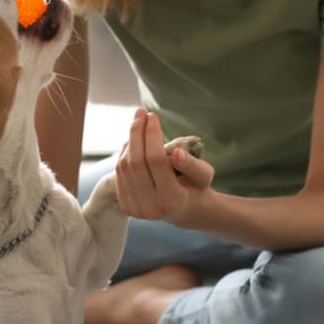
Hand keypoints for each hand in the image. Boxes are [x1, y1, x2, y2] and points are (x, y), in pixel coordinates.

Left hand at [114, 109, 214, 225]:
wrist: (184, 210)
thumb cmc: (195, 186)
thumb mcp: (204, 174)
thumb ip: (192, 165)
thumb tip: (176, 153)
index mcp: (172, 200)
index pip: (156, 160)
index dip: (152, 135)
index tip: (153, 115)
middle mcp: (150, 208)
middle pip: (136, 162)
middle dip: (137, 133)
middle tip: (140, 113)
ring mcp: (135, 209)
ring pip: (125, 167)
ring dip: (129, 141)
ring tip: (138, 124)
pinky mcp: (125, 207)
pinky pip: (119, 174)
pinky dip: (124, 154)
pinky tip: (133, 142)